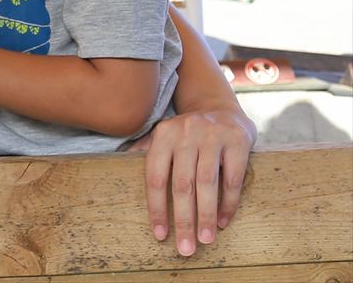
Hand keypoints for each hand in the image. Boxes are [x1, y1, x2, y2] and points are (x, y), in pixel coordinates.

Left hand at [130, 106, 255, 256]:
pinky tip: (222, 221)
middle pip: (182, 184)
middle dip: (183, 220)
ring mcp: (212, 136)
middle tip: (185, 249)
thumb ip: (146, 150)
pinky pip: (232, 178)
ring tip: (205, 240)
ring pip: (207, 183)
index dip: (156, 208)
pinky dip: (228, 202)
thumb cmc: (187, 132)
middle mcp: (186, 134)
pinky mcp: (238, 141)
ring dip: (206, 215)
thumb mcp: (164, 135)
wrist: (221, 107)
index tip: (160, 235)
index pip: (156, 177)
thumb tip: (118, 160)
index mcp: (163, 135)